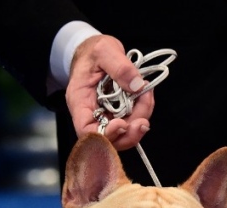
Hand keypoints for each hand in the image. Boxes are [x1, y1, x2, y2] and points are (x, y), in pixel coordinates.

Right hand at [66, 35, 153, 150]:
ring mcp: (105, 114)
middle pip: (108, 138)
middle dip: (129, 133)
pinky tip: (146, 96)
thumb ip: (120, 66)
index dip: (105, 135)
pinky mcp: (118, 112)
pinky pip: (131, 120)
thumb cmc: (93, 50)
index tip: (123, 124)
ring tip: (147, 96)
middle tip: (143, 120)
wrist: (96, 50)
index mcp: (79, 101)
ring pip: (123, 132)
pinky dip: (142, 112)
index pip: (86, 131)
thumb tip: (136, 86)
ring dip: (139, 119)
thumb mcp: (104, 50)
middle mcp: (91, 113)